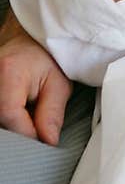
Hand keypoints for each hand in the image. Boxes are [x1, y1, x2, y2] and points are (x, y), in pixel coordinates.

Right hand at [0, 10, 71, 143]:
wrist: (29, 40)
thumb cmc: (46, 58)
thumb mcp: (59, 84)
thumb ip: (52, 114)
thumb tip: (47, 143)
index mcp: (8, 73)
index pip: (10, 116)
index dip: (27, 135)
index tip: (44, 143)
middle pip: (0, 123)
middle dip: (20, 135)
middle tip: (40, 136)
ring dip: (14, 128)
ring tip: (31, 121)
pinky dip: (9, 123)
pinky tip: (21, 120)